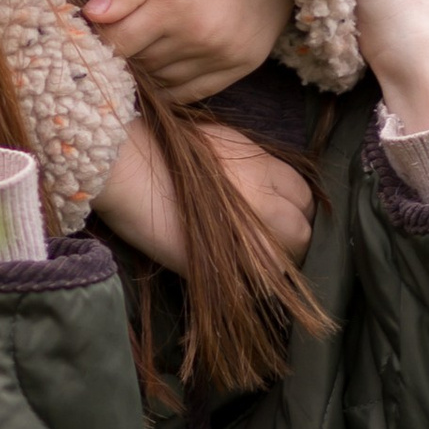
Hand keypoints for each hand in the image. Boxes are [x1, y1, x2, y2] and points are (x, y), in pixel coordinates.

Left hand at [83, 0, 291, 101]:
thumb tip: (92, 16)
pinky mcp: (241, 65)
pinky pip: (191, 93)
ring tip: (150, 40)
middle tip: (125, 29)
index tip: (97, 27)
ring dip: (148, 67)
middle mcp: (198, 38)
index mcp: (172, 7)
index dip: (100, 37)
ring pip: (161, 81)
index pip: (115, 43)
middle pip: (137, 64)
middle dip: (125, 50)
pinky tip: (168, 61)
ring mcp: (222, 55)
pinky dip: (172, 85)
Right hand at [92, 118, 314, 272]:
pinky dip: (245, 281)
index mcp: (263, 169)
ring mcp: (245, 238)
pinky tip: (227, 270)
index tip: (281, 216)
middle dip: (293, 241)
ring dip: (272, 265)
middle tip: (270, 242)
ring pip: (283, 265)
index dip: (296, 209)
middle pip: (302, 234)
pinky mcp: (220, 268)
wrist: (122, 167)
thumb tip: (269, 193)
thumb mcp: (221, 144)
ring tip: (248, 259)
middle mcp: (264, 204)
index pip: (305, 197)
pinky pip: (250, 283)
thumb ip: (255, 170)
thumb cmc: (162, 148)